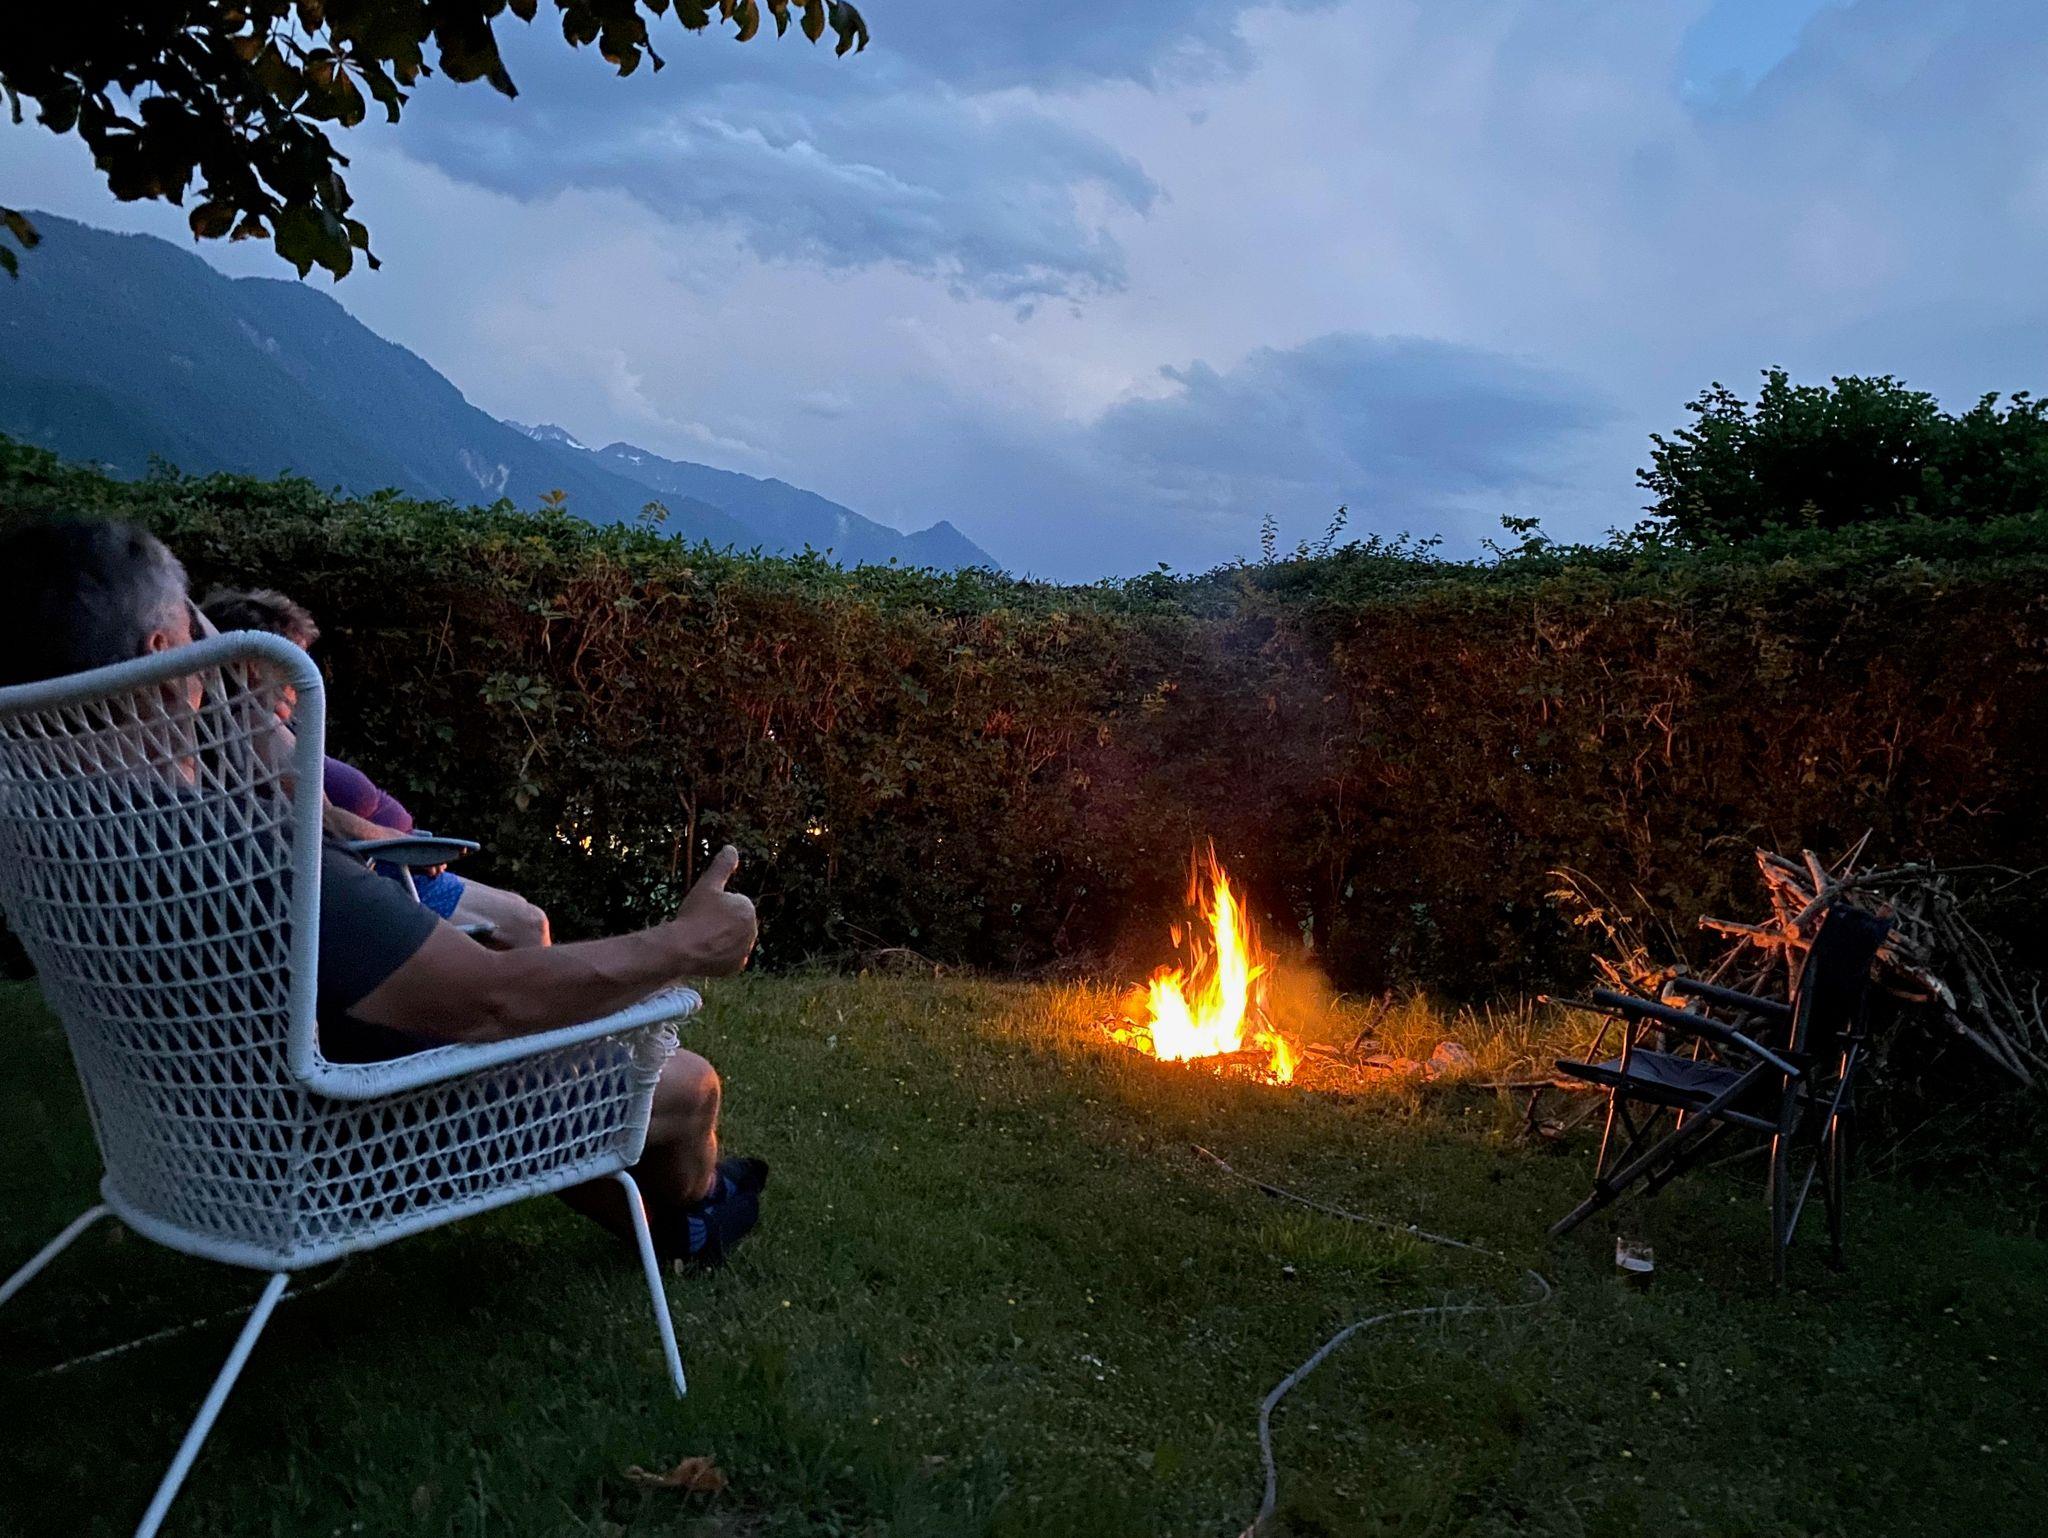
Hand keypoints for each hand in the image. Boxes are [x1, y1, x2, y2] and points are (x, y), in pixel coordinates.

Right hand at [671, 845, 757, 976]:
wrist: (683, 948)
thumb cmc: (694, 914)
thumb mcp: (707, 885)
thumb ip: (722, 866)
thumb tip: (732, 848)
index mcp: (748, 909)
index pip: (732, 904)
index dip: (715, 906)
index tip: (703, 911)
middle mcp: (752, 931)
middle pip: (733, 923)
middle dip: (720, 923)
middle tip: (701, 925)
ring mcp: (745, 951)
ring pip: (731, 940)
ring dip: (720, 939)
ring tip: (702, 939)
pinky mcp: (737, 968)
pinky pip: (729, 959)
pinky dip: (720, 956)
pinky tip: (706, 953)